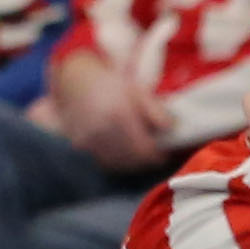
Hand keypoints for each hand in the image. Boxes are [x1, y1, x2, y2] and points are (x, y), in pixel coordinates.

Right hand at [38, 46, 166, 170]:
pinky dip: (117, 161)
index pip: (145, 150)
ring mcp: (89, 140)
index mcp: (119, 115)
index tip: (165, 153)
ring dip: (133, 163)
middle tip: (156, 154)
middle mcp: (102, 130)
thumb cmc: (111, 86)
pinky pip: (105, 162)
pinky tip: (123, 153)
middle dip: (147, 160)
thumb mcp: (137, 91)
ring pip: (119, 164)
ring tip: (140, 153)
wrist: (77, 84)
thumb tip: (172, 128)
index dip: (159, 155)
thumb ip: (155, 110)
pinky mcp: (81, 146)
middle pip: (133, 160)